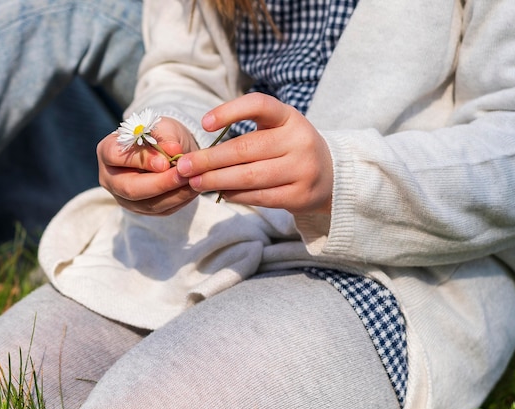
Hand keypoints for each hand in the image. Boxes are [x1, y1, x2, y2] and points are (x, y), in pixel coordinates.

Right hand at [97, 116, 200, 214]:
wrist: (169, 150)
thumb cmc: (161, 135)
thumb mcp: (163, 128)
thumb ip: (166, 138)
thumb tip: (173, 151)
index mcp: (108, 151)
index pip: (116, 156)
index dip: (141, 160)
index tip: (166, 161)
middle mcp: (111, 178)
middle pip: (130, 188)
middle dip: (160, 183)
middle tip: (184, 175)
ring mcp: (125, 198)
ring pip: (148, 204)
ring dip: (174, 194)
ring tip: (194, 181)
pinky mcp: (143, 209)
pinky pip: (162, 210)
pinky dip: (180, 200)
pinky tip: (193, 189)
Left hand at [176, 93, 333, 214]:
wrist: (330, 175)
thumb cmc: (291, 148)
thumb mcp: (278, 129)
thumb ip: (247, 133)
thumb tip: (201, 154)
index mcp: (290, 117)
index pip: (259, 105)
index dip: (230, 111)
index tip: (204, 124)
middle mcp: (299, 140)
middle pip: (245, 149)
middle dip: (209, 159)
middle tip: (184, 166)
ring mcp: (302, 169)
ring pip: (249, 176)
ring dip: (217, 180)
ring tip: (195, 182)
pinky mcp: (300, 195)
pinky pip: (259, 197)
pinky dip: (235, 195)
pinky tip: (221, 193)